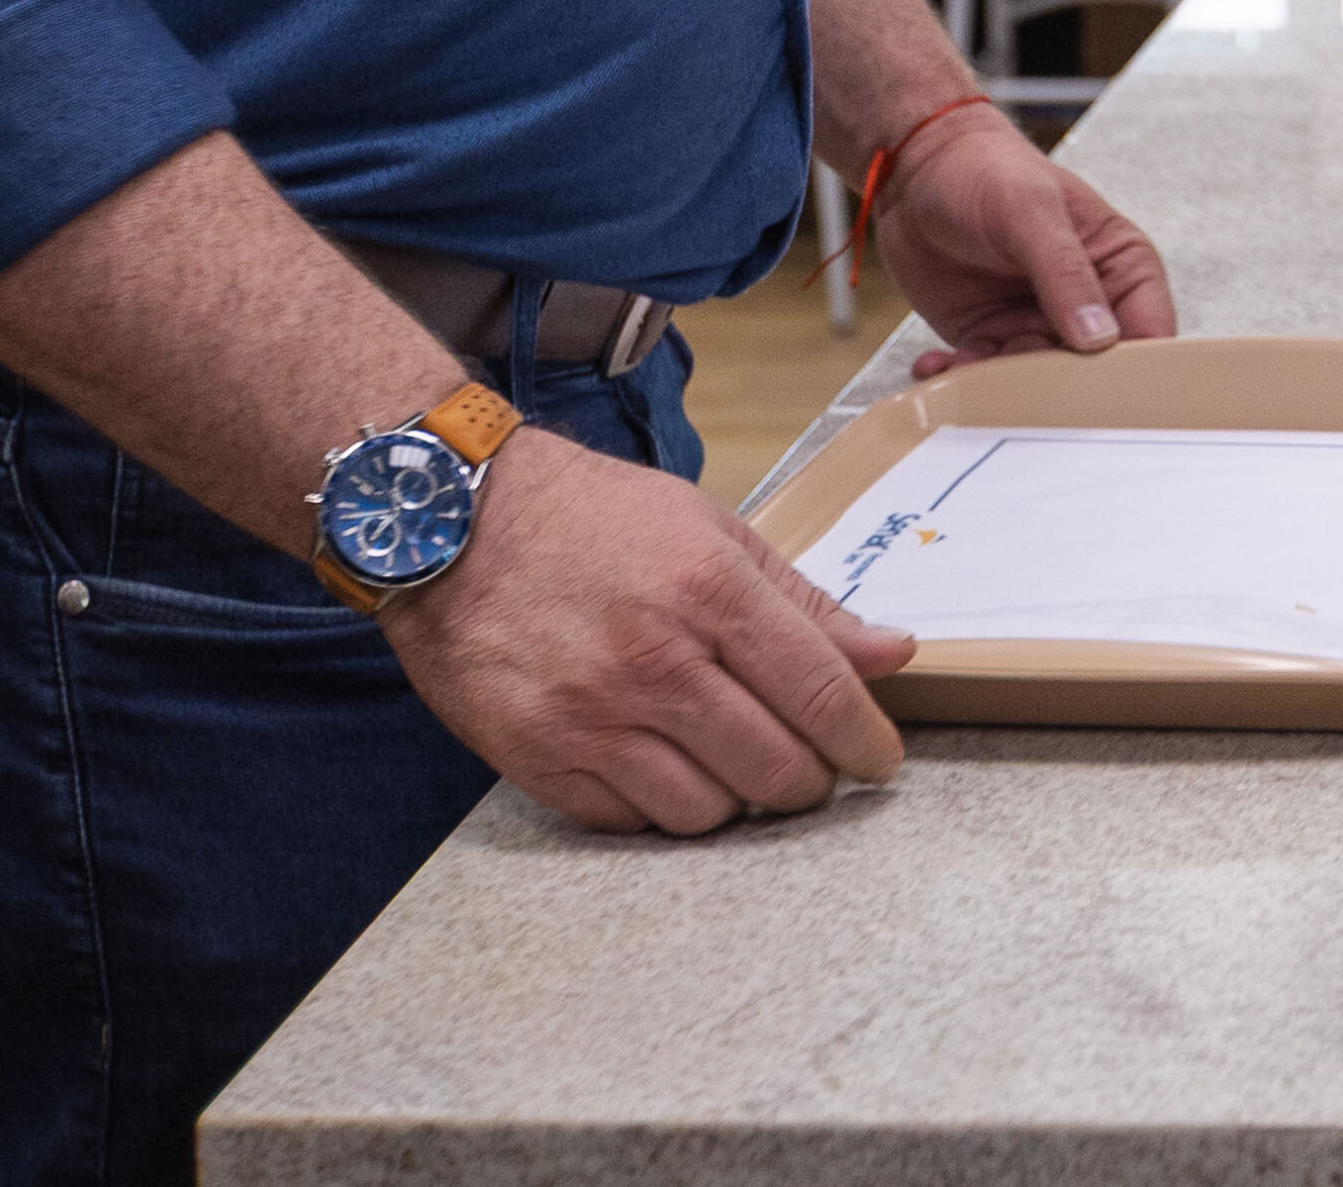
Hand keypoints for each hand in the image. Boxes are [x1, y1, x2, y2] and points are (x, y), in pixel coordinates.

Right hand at [379, 431, 909, 833]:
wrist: (451, 526)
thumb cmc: (592, 519)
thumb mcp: (710, 529)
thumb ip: (802, 600)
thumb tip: (891, 652)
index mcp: (710, 591)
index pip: (818, 692)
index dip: (863, 740)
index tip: (880, 761)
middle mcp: (654, 662)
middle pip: (773, 768)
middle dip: (810, 781)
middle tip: (811, 769)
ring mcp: (590, 718)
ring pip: (706, 812)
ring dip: (737, 802)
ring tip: (735, 768)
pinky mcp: (537, 759)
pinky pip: (629, 823)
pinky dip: (662, 810)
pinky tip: (668, 772)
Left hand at [876, 107, 1177, 371]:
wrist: (917, 167)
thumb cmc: (986, 168)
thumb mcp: (1031, 211)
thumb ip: (1066, 272)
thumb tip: (1099, 337)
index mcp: (1120, 266)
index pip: (1149, 334)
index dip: (1134, 371)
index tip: (1104, 398)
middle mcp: (1087, 302)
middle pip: (1093, 373)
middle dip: (1057, 389)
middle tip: (1018, 390)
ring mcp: (1038, 322)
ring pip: (1038, 383)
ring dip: (1001, 385)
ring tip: (963, 364)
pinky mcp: (993, 335)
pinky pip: (987, 376)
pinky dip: (963, 379)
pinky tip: (936, 365)